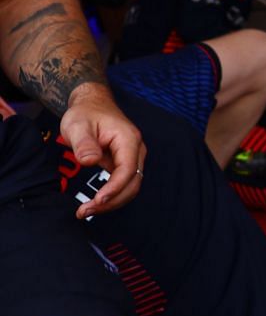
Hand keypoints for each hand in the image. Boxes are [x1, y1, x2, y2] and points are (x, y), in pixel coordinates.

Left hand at [60, 84, 144, 216]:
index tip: (96, 201)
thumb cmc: (85, 114)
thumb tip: (90, 162)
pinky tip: (95, 202)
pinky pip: (124, 184)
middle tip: (85, 211)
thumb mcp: (78, 126)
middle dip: (112, 201)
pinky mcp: (125, 163)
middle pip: (133, 183)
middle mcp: (136, 150)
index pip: (127, 170)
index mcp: (128, 139)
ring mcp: (133, 157)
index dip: (114, 188)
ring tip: (86, 210)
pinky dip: (112, 196)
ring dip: (112, 202)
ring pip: (131, 186)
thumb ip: (84, 144)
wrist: (92, 104)